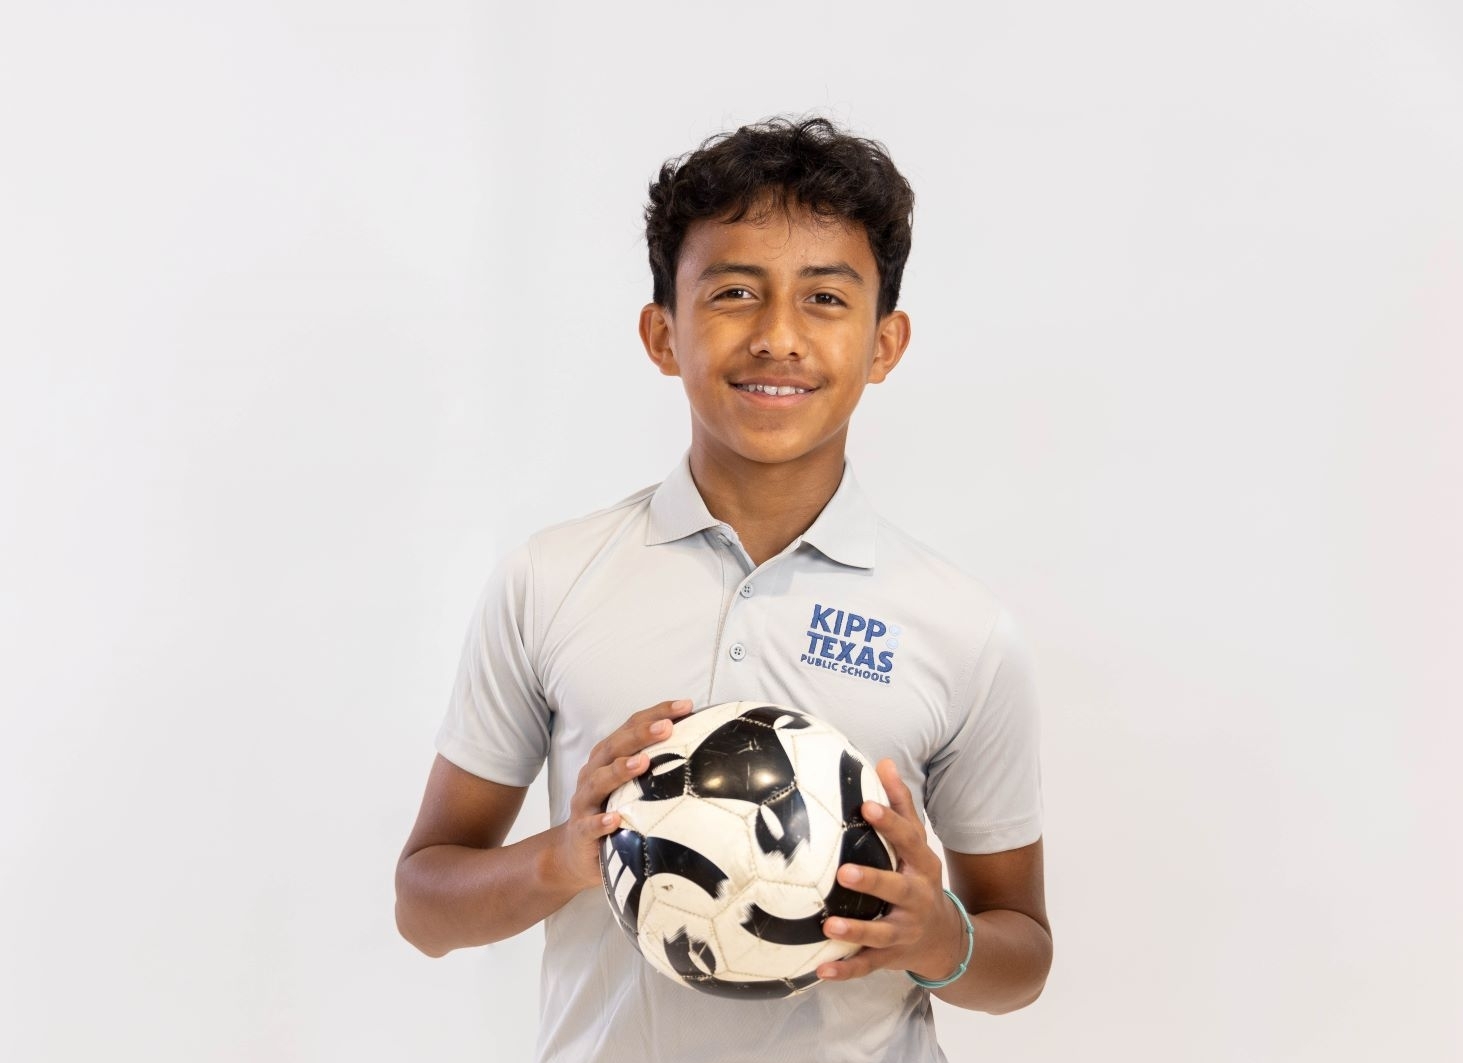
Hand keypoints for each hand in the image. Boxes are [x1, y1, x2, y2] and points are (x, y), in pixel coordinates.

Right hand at [546, 699, 692, 893]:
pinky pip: (589, 826)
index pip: (631, 727)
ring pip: (599, 781)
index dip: (657, 713)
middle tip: (667, 726)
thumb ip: (658, 767)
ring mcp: (585, 802)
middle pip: (615, 747)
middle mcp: (594, 773)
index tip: (686, 705)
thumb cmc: (613, 808)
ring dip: (620, 770)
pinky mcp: (581, 831)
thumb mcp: (633, 785)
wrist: (576, 850)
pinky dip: (601, 821)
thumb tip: (704, 750)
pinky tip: (615, 819)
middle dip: (640, 734)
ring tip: (643, 762)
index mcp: (609, 757)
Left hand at [816, 759, 965, 984]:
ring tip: (829, 926)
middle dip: (873, 881)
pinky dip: (846, 970)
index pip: (907, 840)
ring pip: (881, 934)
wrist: (946, 940)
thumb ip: (901, 806)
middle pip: (897, 890)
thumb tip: (885, 761)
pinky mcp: (892, 958)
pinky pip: (867, 966)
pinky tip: (822, 971)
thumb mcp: (918, 844)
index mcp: (920, 866)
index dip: (889, 822)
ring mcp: (904, 931)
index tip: (865, 806)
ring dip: (856, 932)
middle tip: (842, 872)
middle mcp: (916, 899)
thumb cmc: (919, 879)